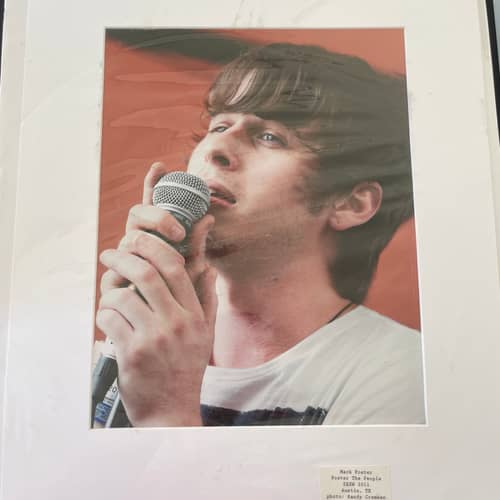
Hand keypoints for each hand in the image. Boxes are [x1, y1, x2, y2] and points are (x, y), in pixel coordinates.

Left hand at [96, 163, 216, 426]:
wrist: (171, 411)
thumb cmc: (186, 369)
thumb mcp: (205, 334)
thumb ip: (207, 299)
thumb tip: (208, 268)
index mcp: (195, 316)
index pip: (176, 269)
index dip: (153, 247)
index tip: (136, 239)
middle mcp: (177, 324)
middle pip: (147, 275)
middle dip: (123, 258)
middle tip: (109, 254)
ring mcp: (155, 340)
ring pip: (123, 296)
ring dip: (109, 292)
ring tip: (108, 295)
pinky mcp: (132, 355)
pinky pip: (109, 319)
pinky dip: (103, 314)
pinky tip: (107, 320)